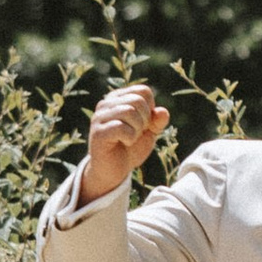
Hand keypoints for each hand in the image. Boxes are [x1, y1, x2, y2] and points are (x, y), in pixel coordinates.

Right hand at [83, 80, 167, 198]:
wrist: (114, 171)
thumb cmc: (130, 148)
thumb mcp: (149, 133)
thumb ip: (157, 121)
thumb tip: (163, 112)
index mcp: (118, 98)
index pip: (143, 91)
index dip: (150, 109)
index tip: (143, 124)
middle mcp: (106, 103)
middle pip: (137, 100)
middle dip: (145, 120)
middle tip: (136, 133)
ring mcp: (99, 117)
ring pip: (129, 111)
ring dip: (137, 129)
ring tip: (130, 138)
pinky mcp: (98, 132)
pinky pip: (121, 127)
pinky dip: (130, 137)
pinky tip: (124, 143)